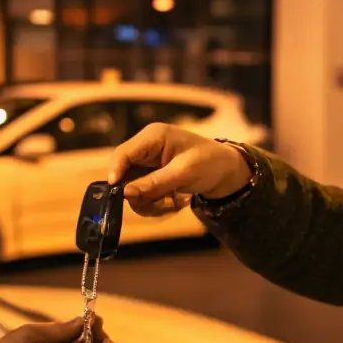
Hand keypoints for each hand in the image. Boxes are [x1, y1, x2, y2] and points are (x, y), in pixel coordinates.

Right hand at [108, 123, 251, 216]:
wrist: (226, 170)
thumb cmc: (209, 163)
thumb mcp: (184, 173)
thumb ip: (154, 183)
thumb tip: (126, 193)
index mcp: (152, 137)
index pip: (123, 154)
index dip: (116, 173)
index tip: (118, 194)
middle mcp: (145, 148)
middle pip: (124, 175)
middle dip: (140, 194)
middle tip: (163, 204)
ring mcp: (147, 164)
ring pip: (132, 190)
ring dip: (150, 203)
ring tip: (174, 205)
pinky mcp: (150, 177)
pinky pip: (142, 195)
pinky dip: (156, 204)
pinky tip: (175, 203)